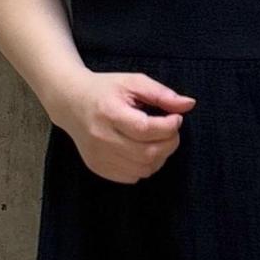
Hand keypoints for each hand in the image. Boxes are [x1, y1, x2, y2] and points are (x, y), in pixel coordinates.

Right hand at [63, 71, 195, 184]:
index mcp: (109, 112)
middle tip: (171, 131)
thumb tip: (189, 104)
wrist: (70, 102)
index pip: (146, 129)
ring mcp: (98, 156)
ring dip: (160, 156)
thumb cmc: (105, 90)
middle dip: (169, 143)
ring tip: (158, 140)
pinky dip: (145, 166)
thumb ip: (161, 94)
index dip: (169, 126)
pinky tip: (143, 150)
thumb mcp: (133, 82)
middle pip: (147, 153)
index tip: (176, 118)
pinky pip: (132, 177)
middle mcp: (101, 137)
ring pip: (143, 169)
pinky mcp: (97, 167)